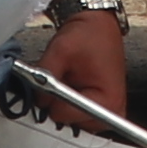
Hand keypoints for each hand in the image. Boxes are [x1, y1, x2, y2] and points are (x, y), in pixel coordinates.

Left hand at [35, 2, 132, 128]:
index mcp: (108, 101)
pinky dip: (66, 102)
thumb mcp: (61, 49)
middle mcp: (112, 114)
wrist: (100, 27)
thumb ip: (43, 75)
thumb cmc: (89, 35)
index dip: (51, 95)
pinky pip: (73, 116)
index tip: (54, 79)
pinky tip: (73, 86)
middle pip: (65, 121)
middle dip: (57, 100)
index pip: (63, 114)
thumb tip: (34, 97)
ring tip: (70, 79)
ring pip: (67, 120)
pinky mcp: (100, 113)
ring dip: (61, 100)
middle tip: (65, 76)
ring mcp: (106, 115)